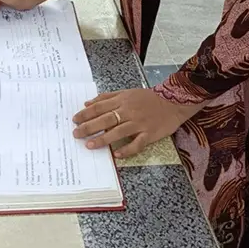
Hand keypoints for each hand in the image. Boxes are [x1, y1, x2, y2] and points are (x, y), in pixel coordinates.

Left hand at [73, 88, 202, 159]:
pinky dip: (127, 149)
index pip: (100, 107)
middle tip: (76, 134)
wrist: (173, 102)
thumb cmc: (148, 98)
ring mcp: (139, 123)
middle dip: (89, 127)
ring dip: (103, 138)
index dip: (86, 114)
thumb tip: (87, 103)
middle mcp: (129, 111)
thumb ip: (107, 97)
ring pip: (118, 131)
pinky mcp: (150, 134)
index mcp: (122, 100)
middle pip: (106, 119)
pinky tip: (116, 154)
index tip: (74, 120)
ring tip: (89, 145)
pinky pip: (137, 143)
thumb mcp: (127, 92)